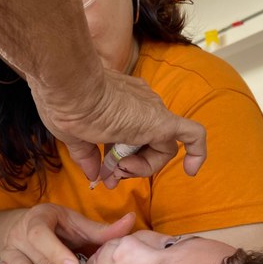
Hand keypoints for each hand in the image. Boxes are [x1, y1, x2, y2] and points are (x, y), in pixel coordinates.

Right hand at [0, 205, 133, 263]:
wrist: (27, 227)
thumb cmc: (59, 227)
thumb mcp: (77, 224)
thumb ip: (102, 229)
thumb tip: (131, 221)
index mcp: (39, 219)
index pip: (41, 234)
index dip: (56, 252)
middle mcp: (20, 235)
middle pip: (38, 262)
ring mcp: (9, 252)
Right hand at [29, 68, 205, 184]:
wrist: (68, 88)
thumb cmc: (65, 105)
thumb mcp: (75, 136)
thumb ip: (88, 156)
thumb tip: (94, 175)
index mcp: (122, 104)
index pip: (129, 137)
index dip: (118, 160)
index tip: (103, 173)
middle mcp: (141, 105)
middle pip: (147, 144)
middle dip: (130, 166)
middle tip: (111, 175)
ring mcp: (153, 112)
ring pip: (163, 147)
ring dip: (143, 167)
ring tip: (121, 169)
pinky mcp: (162, 122)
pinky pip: (192, 136)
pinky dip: (197, 152)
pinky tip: (191, 171)